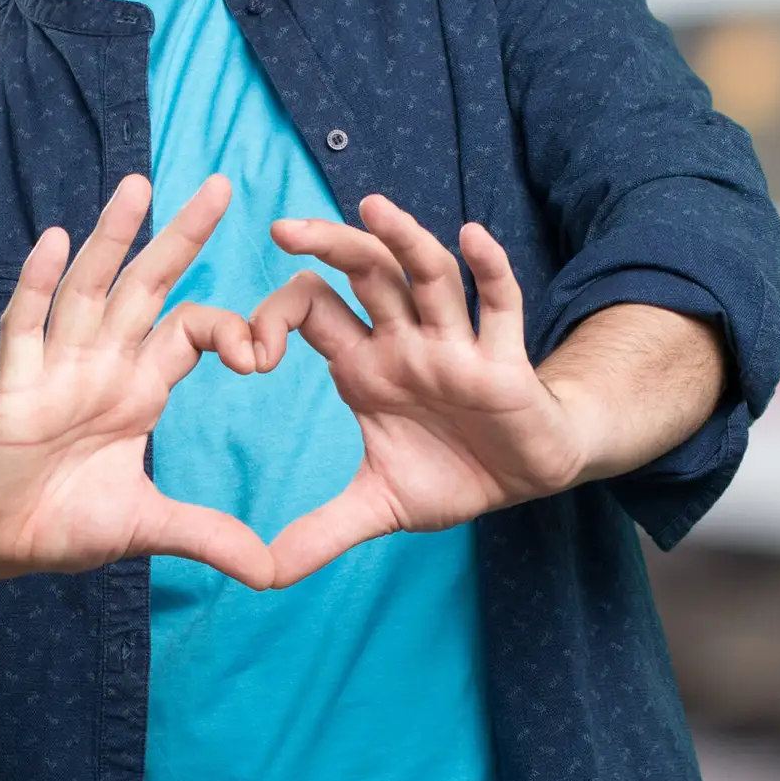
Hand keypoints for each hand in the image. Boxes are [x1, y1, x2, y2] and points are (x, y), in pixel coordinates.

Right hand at [0, 171, 274, 589]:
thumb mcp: (146, 528)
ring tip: (138, 185)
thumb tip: (270, 571)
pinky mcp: (13, 388)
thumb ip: (206, 537)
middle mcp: (101, 365)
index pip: (191, 331)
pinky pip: (25, 328)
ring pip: (88, 290)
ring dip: (111, 239)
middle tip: (221, 183)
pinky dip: (37, 285)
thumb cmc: (60, 522)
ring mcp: (54, 369)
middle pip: (147, 286)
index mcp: (138, 388)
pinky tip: (55, 242)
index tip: (263, 354)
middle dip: (181, 237)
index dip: (228, 328)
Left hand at [249, 194, 589, 584]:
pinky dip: (489, 270)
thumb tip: (260, 574)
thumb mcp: (379, 507)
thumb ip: (321, 532)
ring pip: (428, 278)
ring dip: (404, 240)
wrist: (529, 477)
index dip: (275, 320)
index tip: (249, 356)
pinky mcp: (504, 361)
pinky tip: (473, 237)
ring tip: (373, 206)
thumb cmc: (454, 471)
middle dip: (328, 247)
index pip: (311, 313)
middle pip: (364, 275)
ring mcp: (455, 345)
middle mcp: (405, 341)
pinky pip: (500, 306)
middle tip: (281, 227)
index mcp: (365, 365)